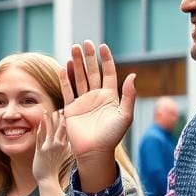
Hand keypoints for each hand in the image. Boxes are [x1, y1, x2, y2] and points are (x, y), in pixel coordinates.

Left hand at [32, 111, 67, 195]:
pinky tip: (39, 124)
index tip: (64, 112)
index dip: (65, 121)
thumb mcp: (60, 154)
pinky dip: (40, 131)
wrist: (47, 179)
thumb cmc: (52, 167)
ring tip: (46, 112)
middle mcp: (58, 145)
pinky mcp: (41, 151)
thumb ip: (61, 145)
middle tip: (59, 109)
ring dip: (48, 121)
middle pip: (59, 128)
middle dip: (59, 118)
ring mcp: (49, 148)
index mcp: (64, 145)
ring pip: (49, 131)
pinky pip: (40, 139)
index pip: (65, 130)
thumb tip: (62, 139)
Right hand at [59, 41, 135, 161]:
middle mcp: (96, 96)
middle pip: (91, 72)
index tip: (103, 46)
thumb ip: (128, 95)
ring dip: (76, 64)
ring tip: (73, 49)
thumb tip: (132, 75)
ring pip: (79, 78)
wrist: (94, 152)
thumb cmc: (112, 136)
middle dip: (88, 57)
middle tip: (84, 43)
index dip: (106, 60)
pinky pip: (67, 91)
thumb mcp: (125, 115)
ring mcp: (82, 102)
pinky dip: (64, 79)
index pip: (108, 73)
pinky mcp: (71, 108)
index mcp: (110, 96)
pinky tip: (63, 67)